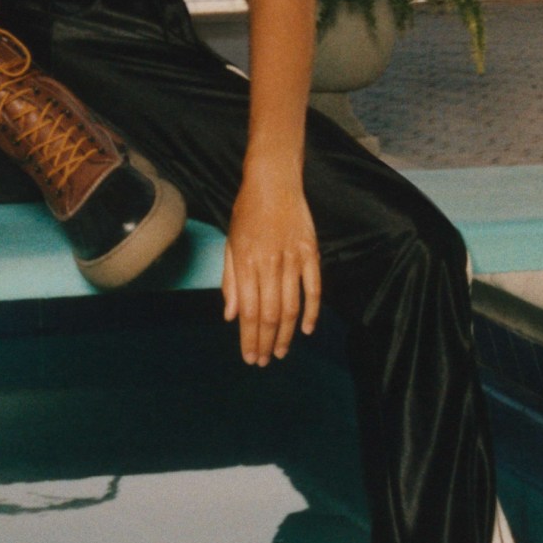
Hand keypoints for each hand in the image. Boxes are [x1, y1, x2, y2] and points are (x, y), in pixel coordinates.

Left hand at [223, 165, 321, 365]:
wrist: (274, 181)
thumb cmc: (247, 211)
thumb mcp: (231, 243)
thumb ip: (230, 280)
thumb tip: (230, 316)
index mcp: (245, 262)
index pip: (247, 311)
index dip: (248, 337)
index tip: (249, 356)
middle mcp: (269, 264)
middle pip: (268, 314)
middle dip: (265, 342)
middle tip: (264, 361)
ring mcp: (292, 259)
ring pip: (290, 306)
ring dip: (285, 334)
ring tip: (280, 352)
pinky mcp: (310, 252)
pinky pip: (313, 288)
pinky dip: (312, 311)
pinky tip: (307, 329)